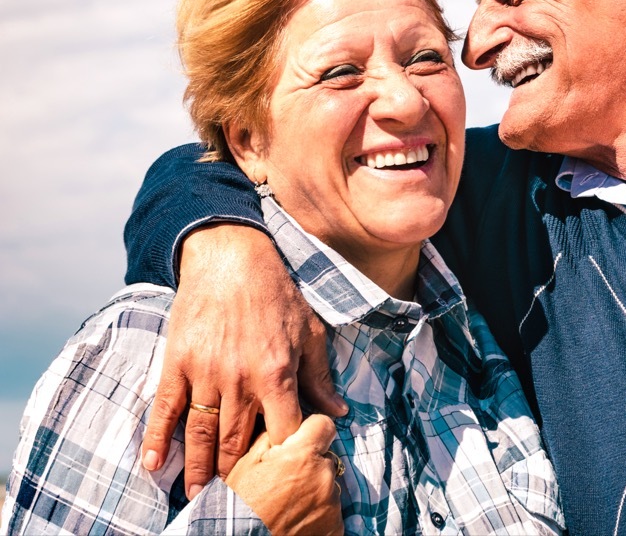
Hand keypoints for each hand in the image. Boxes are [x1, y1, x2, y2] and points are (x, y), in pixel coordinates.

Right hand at [139, 223, 346, 497]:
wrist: (230, 256)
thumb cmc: (276, 293)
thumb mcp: (310, 332)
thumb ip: (320, 377)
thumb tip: (339, 413)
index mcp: (277, 373)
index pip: (283, 430)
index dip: (283, 458)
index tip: (282, 478)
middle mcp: (240, 379)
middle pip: (238, 441)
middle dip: (237, 475)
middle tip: (235, 501)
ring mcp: (205, 372)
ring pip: (202, 432)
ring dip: (199, 467)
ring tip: (196, 495)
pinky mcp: (177, 362)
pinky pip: (164, 408)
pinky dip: (157, 438)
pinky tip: (154, 463)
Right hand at [227, 414, 344, 535]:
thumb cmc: (238, 505)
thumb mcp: (246, 464)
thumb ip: (271, 438)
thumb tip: (285, 427)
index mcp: (303, 456)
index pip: (324, 425)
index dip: (312, 432)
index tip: (301, 443)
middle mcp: (323, 477)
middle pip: (325, 459)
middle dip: (310, 466)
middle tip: (286, 484)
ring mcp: (332, 504)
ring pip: (328, 487)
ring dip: (314, 492)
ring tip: (288, 507)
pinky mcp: (336, 527)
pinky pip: (332, 513)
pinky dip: (318, 516)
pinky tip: (297, 522)